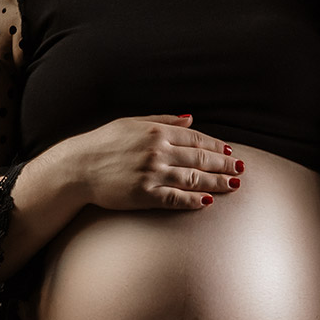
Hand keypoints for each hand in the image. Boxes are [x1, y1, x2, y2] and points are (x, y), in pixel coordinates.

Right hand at [54, 114, 241, 211]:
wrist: (77, 167)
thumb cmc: (103, 143)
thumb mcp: (132, 123)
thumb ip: (164, 120)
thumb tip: (191, 118)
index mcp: (157, 132)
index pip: (196, 138)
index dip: (217, 146)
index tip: (230, 152)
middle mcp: (158, 151)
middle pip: (201, 158)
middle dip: (224, 164)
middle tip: (241, 169)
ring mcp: (152, 174)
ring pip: (194, 178)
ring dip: (217, 182)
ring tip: (234, 185)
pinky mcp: (144, 195)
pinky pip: (176, 198)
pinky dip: (194, 200)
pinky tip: (208, 201)